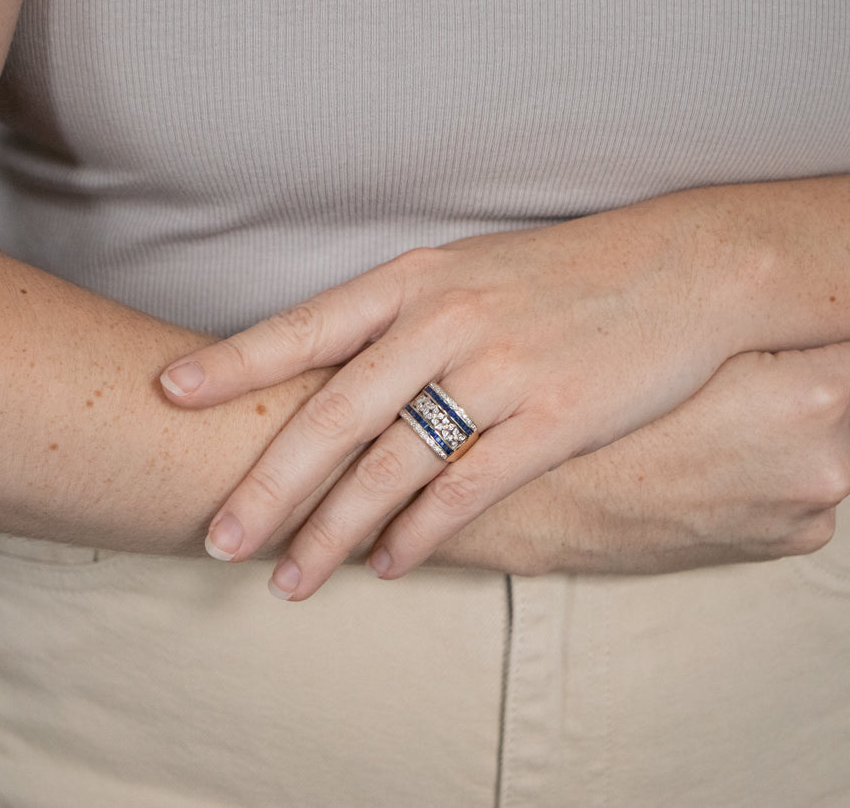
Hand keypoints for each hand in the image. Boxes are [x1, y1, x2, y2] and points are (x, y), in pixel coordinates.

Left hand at [161, 207, 742, 598]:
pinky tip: (389, 566)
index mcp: (417, 280)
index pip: (305, 326)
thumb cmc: (569, 273)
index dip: (233, 361)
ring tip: (291, 580)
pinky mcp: (554, 416)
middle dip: (267, 484)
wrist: (681, 269)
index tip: (168, 392)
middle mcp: (446, 321)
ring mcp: (500, 369)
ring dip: (334, 531)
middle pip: (332, 414)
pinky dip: (420, 534)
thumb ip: (404, 314)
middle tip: (217, 540)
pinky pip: (466, 489)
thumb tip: (336, 364)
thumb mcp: (473, 270)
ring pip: (392, 465)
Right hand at [436, 300, 849, 575]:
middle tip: (831, 336)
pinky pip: (820, 489)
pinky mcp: (778, 541)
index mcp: (807, 397)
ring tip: (774, 392)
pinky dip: (805, 464)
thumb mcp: (688, 346)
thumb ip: (773, 328)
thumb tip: (819, 308)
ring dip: (838, 416)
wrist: (542, 500)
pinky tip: (747, 445)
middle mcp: (823, 460)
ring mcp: (803, 508)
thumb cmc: (601, 409)